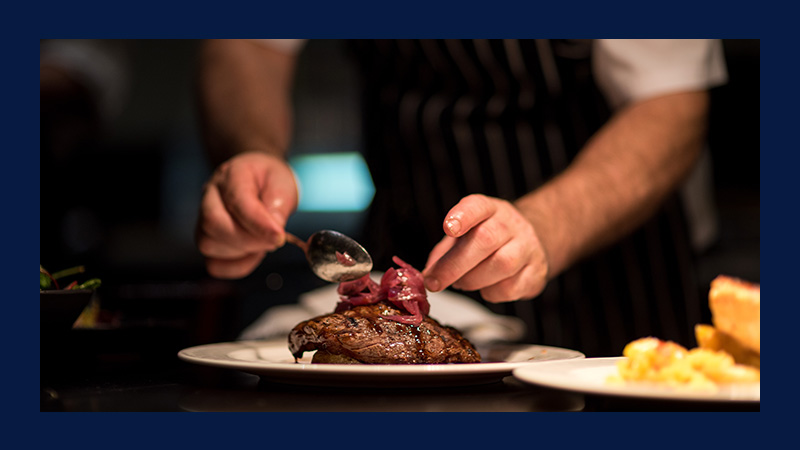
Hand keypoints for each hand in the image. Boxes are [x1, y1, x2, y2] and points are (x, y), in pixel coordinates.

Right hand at [195, 151, 297, 278]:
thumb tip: (274, 230)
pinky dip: (237, 266)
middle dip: (248, 240)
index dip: (258, 224)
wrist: (261, 182)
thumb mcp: (283, 184)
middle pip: (213, 223)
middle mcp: (211, 195)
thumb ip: (279, 205)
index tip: (279, 236)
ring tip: (264, 242)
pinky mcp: (207, 239)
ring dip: (242, 251)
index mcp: (232, 175)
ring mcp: (203, 218)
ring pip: (209, 245)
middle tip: (274, 241)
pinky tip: (253, 254)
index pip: (237, 201)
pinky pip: (214, 264)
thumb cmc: (271, 181)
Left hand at [422, 194, 548, 302]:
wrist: (529, 243)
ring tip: (462, 283)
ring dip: (473, 280)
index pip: (477, 206)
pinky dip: (491, 293)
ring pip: (501, 264)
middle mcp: (511, 224)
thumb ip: (444, 252)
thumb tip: (427, 275)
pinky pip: (511, 287)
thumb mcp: (464, 235)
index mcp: (489, 209)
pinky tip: (486, 287)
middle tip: (434, 282)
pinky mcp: (537, 272)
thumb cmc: (488, 240)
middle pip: (486, 239)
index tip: (448, 228)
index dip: (462, 215)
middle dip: (454, 265)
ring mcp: (528, 247)